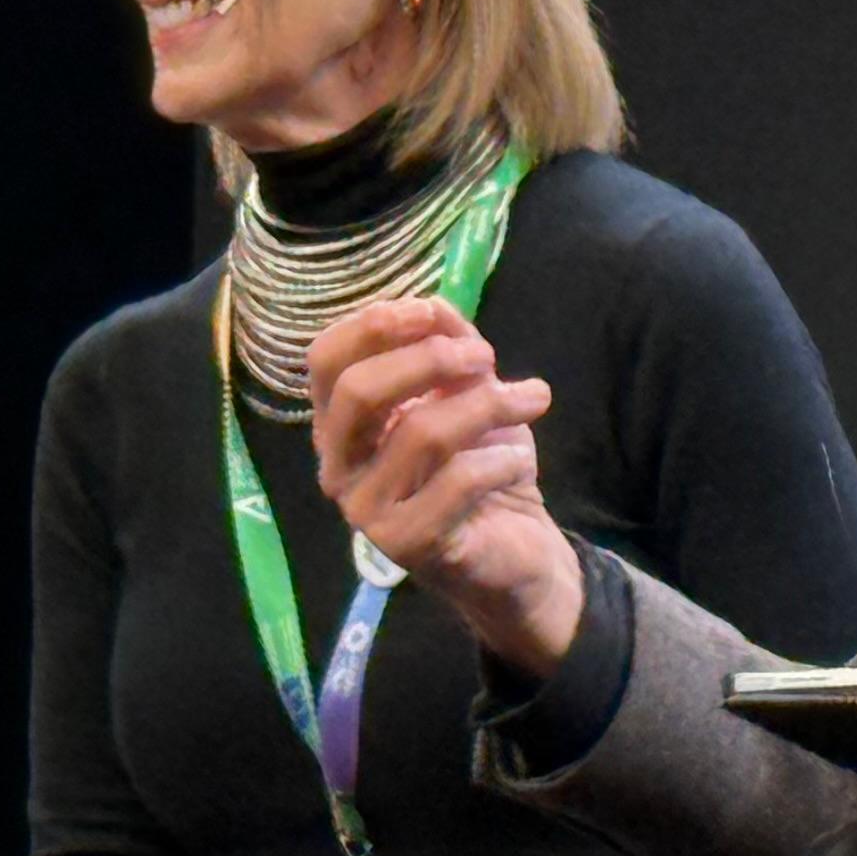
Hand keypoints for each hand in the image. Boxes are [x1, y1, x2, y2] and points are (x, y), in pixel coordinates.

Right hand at [304, 301, 578, 673]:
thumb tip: (434, 306)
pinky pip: (457, 482)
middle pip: (358, 391)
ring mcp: (365, 510)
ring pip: (420, 432)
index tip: (430, 311)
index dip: (373, 326)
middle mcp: (338, 466)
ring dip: (487, 404)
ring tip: (531, 399)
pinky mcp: (405, 545)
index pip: (325, 361)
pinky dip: (502, 459)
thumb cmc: (479, 464)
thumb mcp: (467, 392)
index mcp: (340, 423)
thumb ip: (447, 345)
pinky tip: (520, 460)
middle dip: (429, 359)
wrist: (514, 550)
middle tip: (487, 358)